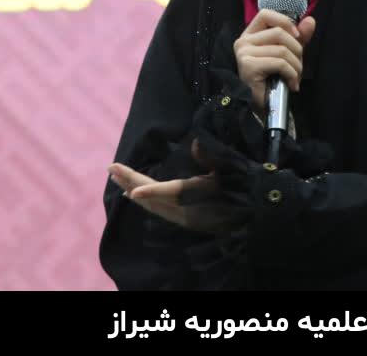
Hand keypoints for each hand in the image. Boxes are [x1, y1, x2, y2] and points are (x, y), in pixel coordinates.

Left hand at [108, 140, 241, 235]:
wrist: (255, 217)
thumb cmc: (244, 189)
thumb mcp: (230, 171)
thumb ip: (211, 158)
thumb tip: (195, 143)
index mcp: (201, 197)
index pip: (172, 193)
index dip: (152, 191)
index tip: (132, 191)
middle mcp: (189, 212)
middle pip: (154, 199)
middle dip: (131, 183)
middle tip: (111, 169)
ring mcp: (186, 220)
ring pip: (153, 207)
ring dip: (133, 191)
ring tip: (116, 179)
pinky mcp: (185, 223)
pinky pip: (159, 212)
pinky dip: (144, 201)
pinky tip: (133, 195)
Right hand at [234, 10, 314, 115]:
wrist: (261, 107)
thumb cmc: (272, 80)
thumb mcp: (287, 54)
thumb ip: (298, 37)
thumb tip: (311, 20)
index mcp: (250, 35)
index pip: (266, 14)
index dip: (285, 22)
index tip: (296, 37)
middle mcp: (243, 42)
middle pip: (279, 33)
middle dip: (297, 51)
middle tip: (297, 67)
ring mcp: (244, 53)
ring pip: (282, 50)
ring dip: (296, 66)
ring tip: (294, 78)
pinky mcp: (249, 65)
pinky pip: (280, 63)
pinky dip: (291, 74)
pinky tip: (291, 84)